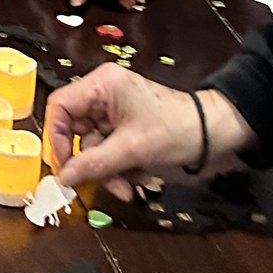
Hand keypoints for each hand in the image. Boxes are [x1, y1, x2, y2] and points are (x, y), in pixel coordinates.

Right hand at [43, 64, 252, 198]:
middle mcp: (103, 94)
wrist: (215, 134)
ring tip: (129, 187)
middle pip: (76, 132)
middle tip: (97, 184)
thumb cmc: (176, 130)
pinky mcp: (125, 128)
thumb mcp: (132, 149)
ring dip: (108, 171)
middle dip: (90, 162)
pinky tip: (138, 178)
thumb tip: (62, 179)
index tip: (64, 167)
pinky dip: (119, 169)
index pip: (60, 108)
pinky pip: (109, 151)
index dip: (57, 139)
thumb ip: (93, 164)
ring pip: (93, 147)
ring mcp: (114, 112)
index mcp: (101, 85)